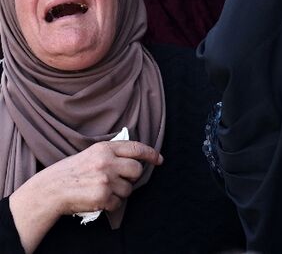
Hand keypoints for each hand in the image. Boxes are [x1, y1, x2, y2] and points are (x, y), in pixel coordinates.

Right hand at [9, 141, 161, 252]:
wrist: (51, 189)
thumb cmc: (71, 172)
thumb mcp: (91, 154)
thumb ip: (112, 153)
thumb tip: (136, 158)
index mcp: (104, 148)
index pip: (136, 148)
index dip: (151, 154)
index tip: (158, 159)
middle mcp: (107, 162)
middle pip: (137, 170)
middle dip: (133, 177)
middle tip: (120, 180)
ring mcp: (105, 179)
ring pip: (129, 189)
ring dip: (120, 193)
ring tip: (103, 190)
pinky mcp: (103, 195)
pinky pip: (118, 203)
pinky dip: (111, 204)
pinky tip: (99, 199)